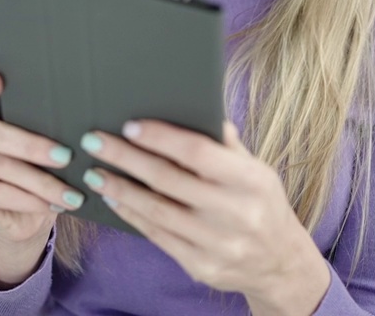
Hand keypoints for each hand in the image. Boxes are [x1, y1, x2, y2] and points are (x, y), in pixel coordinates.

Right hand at [0, 71, 85, 285]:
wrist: (20, 214)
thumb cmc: (35, 170)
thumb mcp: (40, 148)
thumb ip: (43, 129)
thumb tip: (73, 124)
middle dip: (32, 146)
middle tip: (65, 157)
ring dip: (39, 182)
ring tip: (69, 193)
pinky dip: (27, 199)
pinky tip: (49, 204)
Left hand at [79, 121, 329, 314]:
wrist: (280, 263)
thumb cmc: (261, 204)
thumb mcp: (257, 171)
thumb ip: (226, 145)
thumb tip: (197, 108)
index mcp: (252, 181)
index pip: (198, 152)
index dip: (161, 137)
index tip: (129, 126)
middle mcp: (236, 214)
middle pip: (168, 180)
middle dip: (126, 158)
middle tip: (95, 141)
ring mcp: (218, 244)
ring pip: (157, 211)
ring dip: (120, 188)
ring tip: (95, 171)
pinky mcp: (201, 267)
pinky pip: (158, 236)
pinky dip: (132, 215)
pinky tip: (114, 199)